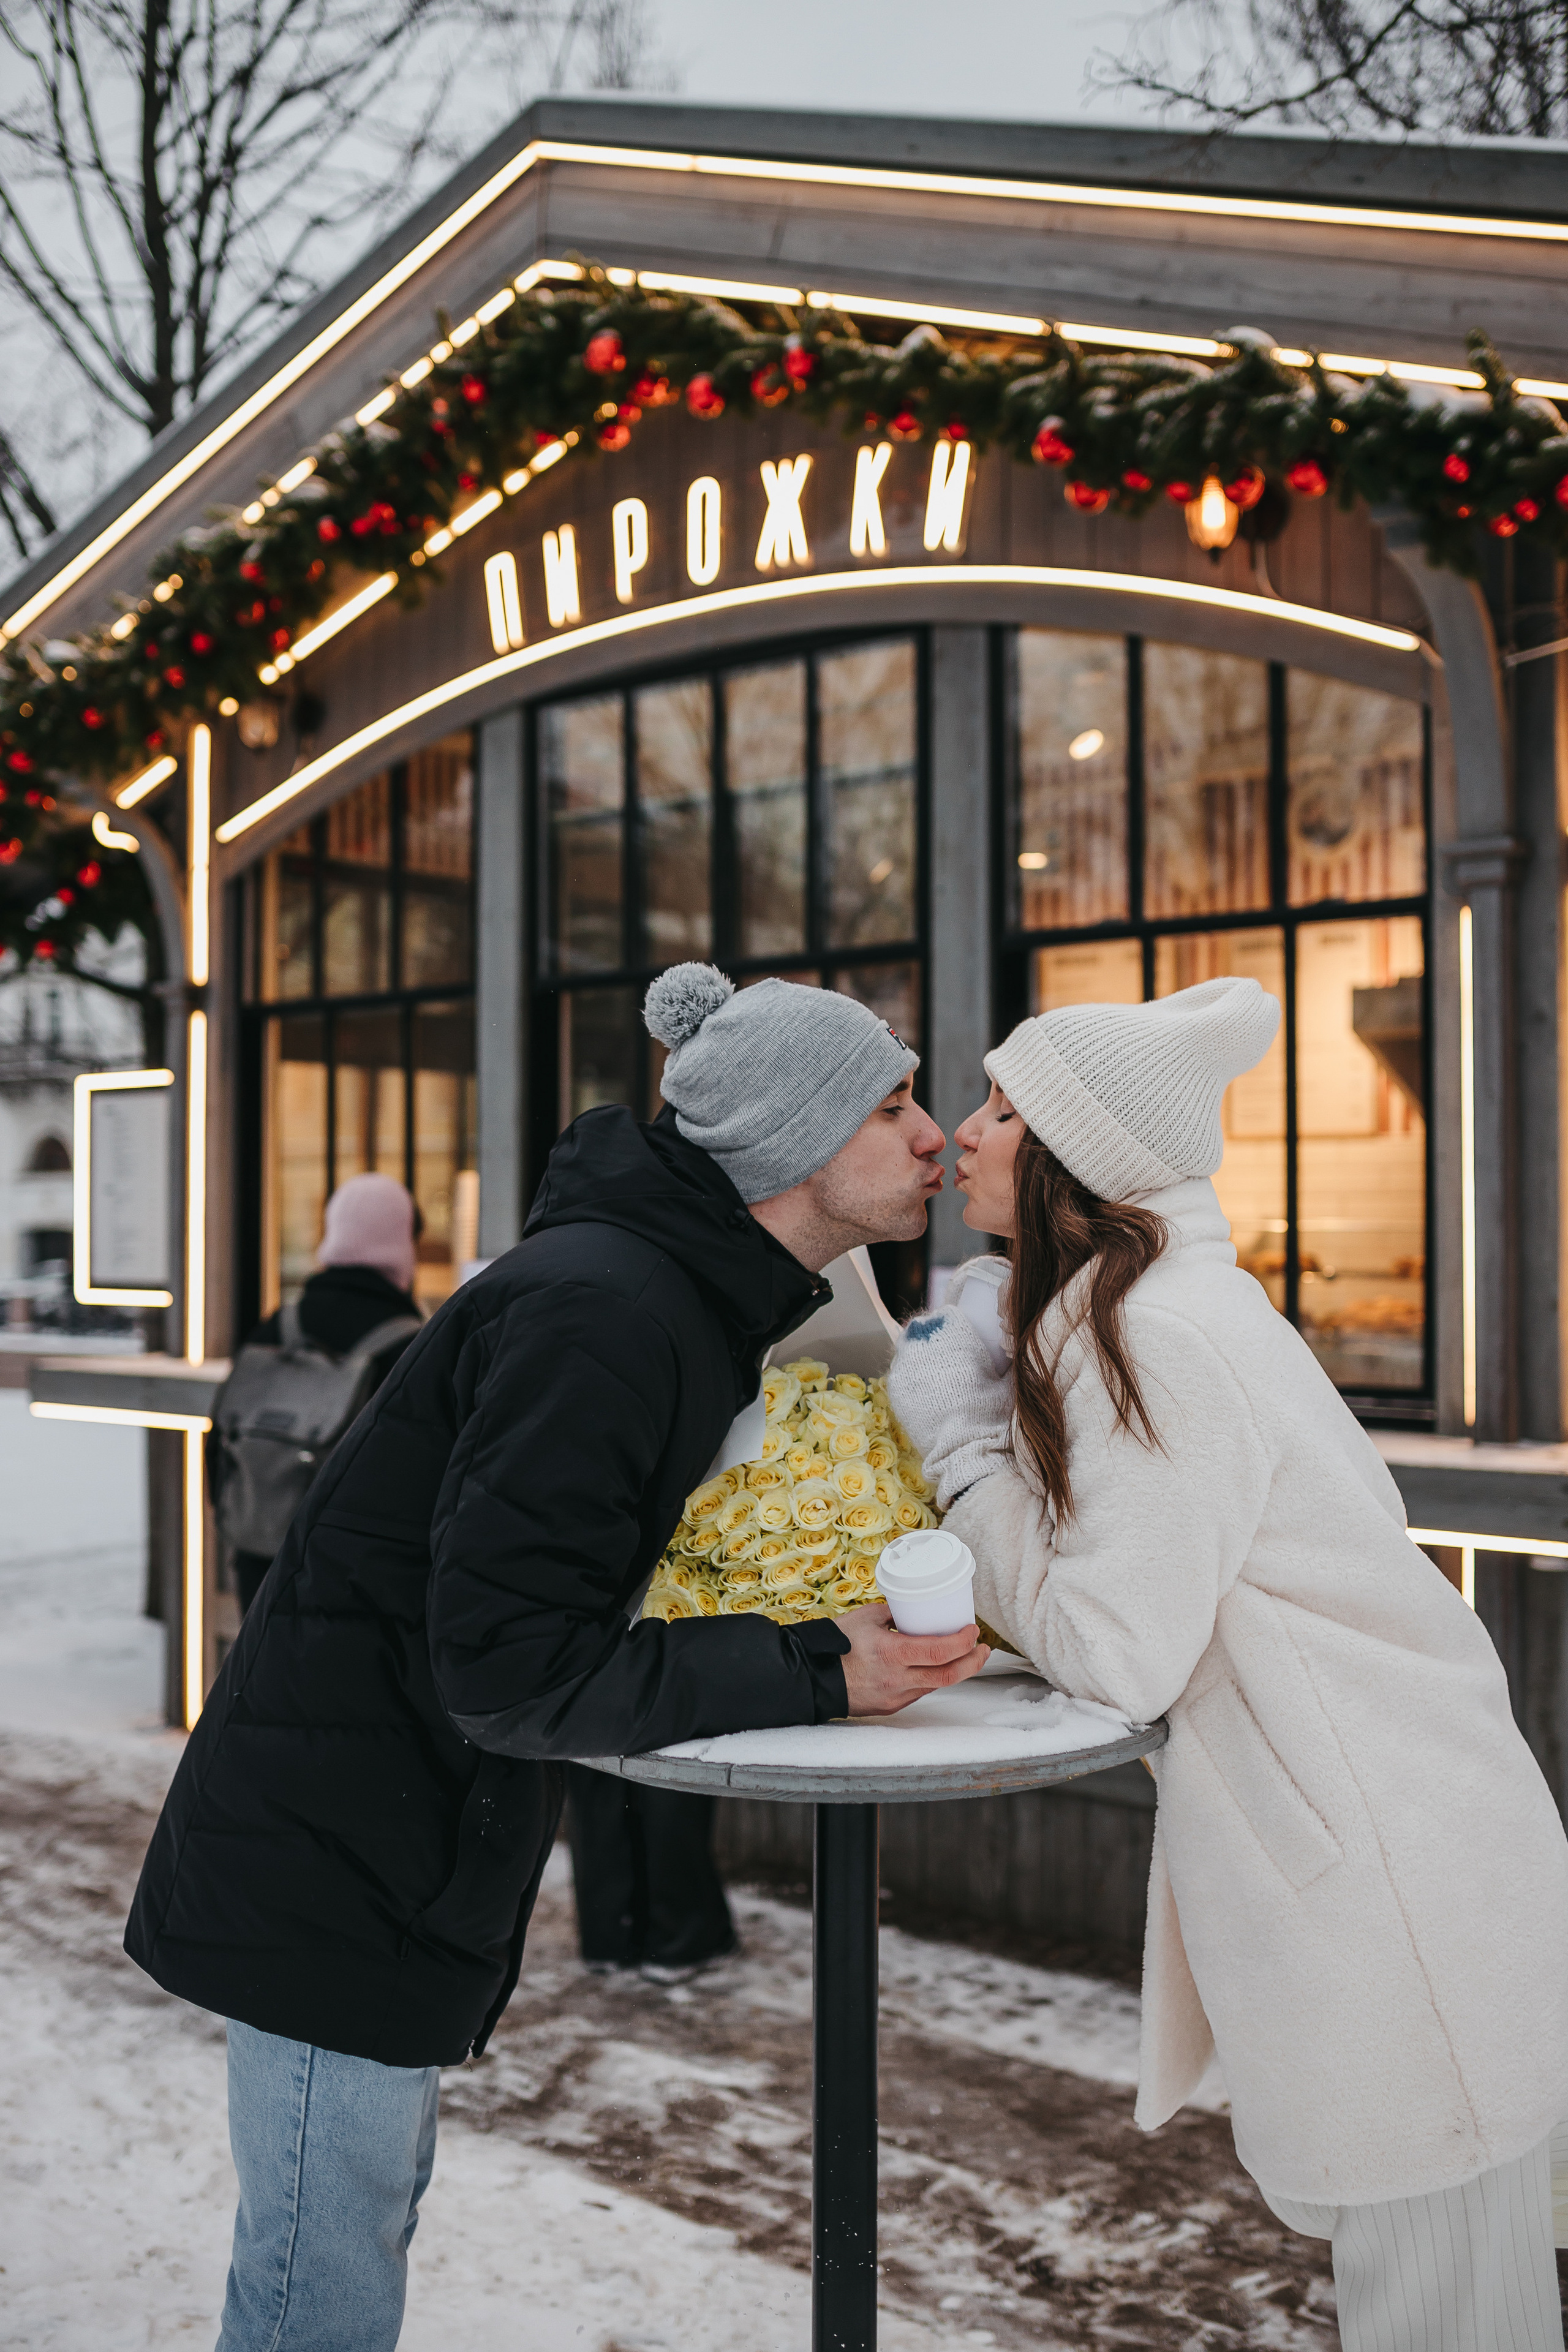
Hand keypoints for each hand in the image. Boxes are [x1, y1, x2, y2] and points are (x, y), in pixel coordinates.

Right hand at [836, 1603, 990, 1716]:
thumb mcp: (867, 1618)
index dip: (964, 1642)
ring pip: (937, 1686)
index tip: (973, 1631)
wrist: (812, 1678)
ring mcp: (896, 1696)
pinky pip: (920, 1692)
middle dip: (973, 1662)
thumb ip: (894, 1613)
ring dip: (955, 1671)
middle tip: (983, 1649)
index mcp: (893, 1654)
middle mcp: (899, 1679)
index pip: (942, 1651)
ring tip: (964, 1655)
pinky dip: (932, 1679)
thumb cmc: (836, 1646)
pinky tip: (934, 1668)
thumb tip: (914, 1608)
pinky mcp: (891, 1706)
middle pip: (950, 1676)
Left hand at [886, 1307, 1011, 1508]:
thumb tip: (1016, 1345)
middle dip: (934, 1335)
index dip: (954, 1322)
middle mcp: (924, 1344)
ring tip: (934, 1369)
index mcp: (953, 1335)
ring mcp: (905, 1366)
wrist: (962, 1450)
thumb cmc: (992, 1414)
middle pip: (923, 1326)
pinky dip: (910, 1373)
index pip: (947, 1312)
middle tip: (948, 1351)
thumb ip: (1011, 1359)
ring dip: (919, 1352)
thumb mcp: (1009, 1382)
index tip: (962, 1332)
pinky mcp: (895, 1387)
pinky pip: (900, 1369)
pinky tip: (923, 1386)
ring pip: (907, 1345)